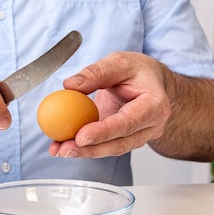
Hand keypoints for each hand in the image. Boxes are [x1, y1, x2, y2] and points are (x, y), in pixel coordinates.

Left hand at [48, 52, 171, 157]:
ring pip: (110, 149)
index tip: (80, 137)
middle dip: (90, 149)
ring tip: (59, 149)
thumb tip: (70, 86)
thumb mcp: (119, 62)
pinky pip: (104, 146)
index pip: (128, 123)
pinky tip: (62, 146)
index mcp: (154, 105)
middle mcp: (150, 126)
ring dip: (83, 152)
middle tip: (65, 149)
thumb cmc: (138, 71)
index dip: (103, 132)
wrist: (151, 82)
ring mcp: (139, 137)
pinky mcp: (124, 140)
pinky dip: (83, 147)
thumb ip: (95, 73)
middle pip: (119, 143)